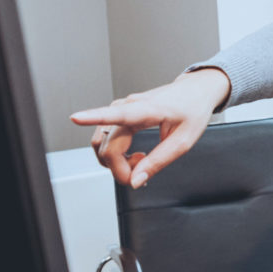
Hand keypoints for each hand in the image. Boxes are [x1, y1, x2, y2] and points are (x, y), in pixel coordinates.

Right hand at [70, 68, 230, 187]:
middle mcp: (129, 106)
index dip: (93, 117)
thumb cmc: (193, 110)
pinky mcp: (121, 114)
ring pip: (103, 143)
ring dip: (115, 160)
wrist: (196, 91)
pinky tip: (133, 155)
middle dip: (120, 168)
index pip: (117, 114)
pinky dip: (115, 153)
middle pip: (108, 145)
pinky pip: (107, 138)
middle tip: (142, 175)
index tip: (76, 117)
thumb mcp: (184, 141)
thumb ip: (158, 161)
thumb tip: (136, 180)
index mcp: (147, 109)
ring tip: (140, 161)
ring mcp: (123, 108)